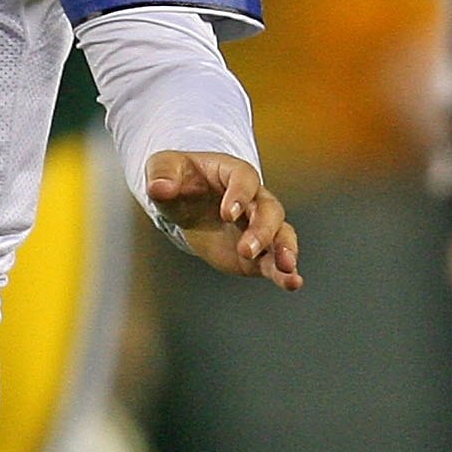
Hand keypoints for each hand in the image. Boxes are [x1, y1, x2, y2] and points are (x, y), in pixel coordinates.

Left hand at [144, 152, 302, 288]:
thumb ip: (161, 174)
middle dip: (262, 230)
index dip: (239, 195)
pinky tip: (292, 283)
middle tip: (246, 249)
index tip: (226, 214)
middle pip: (269, 210)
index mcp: (233, 173)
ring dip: (285, 250)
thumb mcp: (163, 168)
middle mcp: (254, 198)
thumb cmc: (178, 178)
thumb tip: (159, 188)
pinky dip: (284, 272)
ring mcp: (259, 226)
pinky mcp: (256, 253)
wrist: (186, 201)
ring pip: (281, 235)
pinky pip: (274, 261)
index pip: (245, 179)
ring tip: (287, 269)